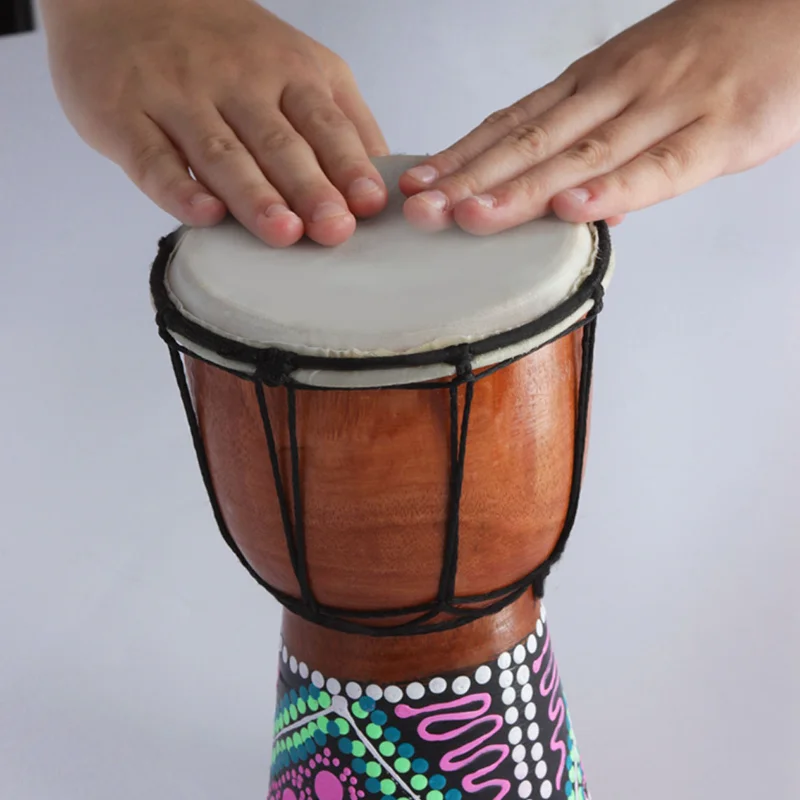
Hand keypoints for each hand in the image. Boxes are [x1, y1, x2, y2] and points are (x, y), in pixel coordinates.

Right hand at [41, 0, 388, 246]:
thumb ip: (340, 117)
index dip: (348, 164)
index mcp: (286, 72)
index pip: (324, 123)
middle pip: (278, 141)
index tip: (370, 204)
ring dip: (254, 195)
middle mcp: (235, 81)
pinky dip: (178, 187)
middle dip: (310, 187)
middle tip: (334, 230)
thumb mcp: (296, 64)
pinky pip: (152, 157)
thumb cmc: (224, 48)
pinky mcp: (123, 115)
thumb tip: (383, 180)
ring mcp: (177, 96)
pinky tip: (205, 214)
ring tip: (283, 231)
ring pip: (221, 152)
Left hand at [399, 0, 799, 233]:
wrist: (798, 7)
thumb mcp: (640, 86)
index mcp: (595, 81)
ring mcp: (666, 109)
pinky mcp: (719, 133)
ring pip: (582, 155)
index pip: (514, 123)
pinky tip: (571, 211)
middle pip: (532, 142)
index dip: (462, 157)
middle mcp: (618, 90)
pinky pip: (660, 168)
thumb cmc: (714, 50)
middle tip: (422, 209)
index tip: (419, 185)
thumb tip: (562, 202)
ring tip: (470, 217)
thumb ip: (597, 140)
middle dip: (471, 179)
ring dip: (522, 189)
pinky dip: (614, 190)